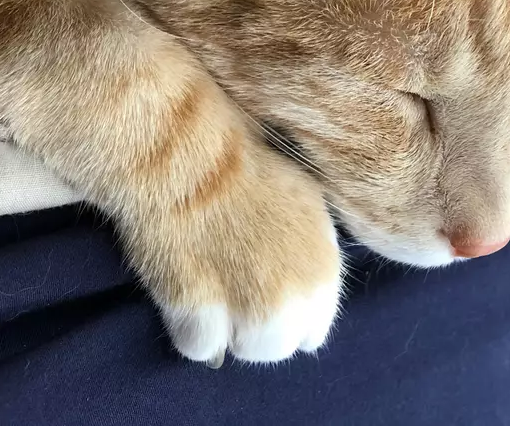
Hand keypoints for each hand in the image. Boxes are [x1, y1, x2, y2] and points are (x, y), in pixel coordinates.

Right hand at [122, 132, 342, 365]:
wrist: (190, 157)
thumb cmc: (243, 169)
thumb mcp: (303, 206)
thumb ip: (310, 254)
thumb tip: (301, 289)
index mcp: (326, 271)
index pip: (312, 330)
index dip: (285, 313)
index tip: (262, 291)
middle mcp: (296, 299)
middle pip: (277, 347)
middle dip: (256, 328)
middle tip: (231, 287)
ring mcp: (250, 311)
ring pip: (242, 353)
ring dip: (225, 330)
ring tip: (209, 283)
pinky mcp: (202, 317)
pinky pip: (198, 348)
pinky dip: (187, 326)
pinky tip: (184, 284)